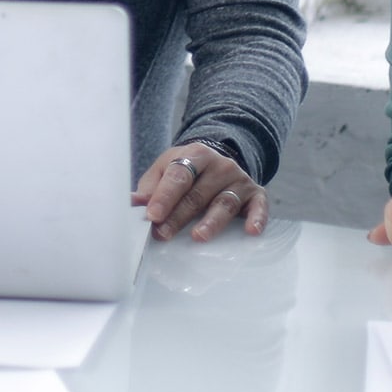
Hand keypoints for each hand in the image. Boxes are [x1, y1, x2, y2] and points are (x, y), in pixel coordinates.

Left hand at [135, 142, 265, 240]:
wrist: (219, 160)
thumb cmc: (186, 171)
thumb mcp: (166, 170)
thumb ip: (150, 188)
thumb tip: (132, 204)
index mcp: (195, 154)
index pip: (178, 176)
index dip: (164, 197)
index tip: (152, 216)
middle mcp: (220, 165)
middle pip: (198, 193)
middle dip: (179, 216)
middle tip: (163, 234)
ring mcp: (239, 179)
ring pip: (225, 202)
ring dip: (211, 221)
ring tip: (198, 237)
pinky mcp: (256, 194)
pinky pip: (259, 207)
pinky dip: (257, 218)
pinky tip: (251, 231)